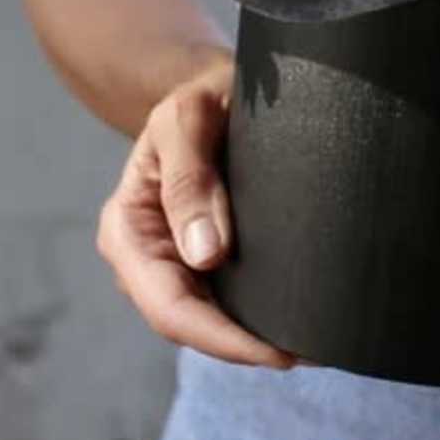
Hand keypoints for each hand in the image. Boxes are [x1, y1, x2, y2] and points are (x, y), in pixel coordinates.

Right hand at [94, 48, 305, 369]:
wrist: (205, 88)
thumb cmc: (196, 97)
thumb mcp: (188, 119)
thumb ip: (190, 180)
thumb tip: (205, 255)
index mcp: (127, 230)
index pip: (170, 305)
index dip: (222, 337)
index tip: (276, 351)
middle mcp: (144, 257)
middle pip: (189, 325)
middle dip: (243, 346)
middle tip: (311, 352)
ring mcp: (171, 262)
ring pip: (209, 320)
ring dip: (252, 337)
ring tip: (313, 342)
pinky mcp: (200, 259)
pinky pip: (225, 300)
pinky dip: (256, 314)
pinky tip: (296, 317)